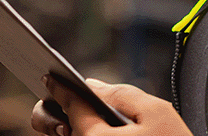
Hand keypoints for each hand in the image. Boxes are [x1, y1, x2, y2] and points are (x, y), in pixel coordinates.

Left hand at [30, 75, 191, 135]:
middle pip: (56, 128)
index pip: (71, 105)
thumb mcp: (156, 113)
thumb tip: (92, 85)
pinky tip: (90, 129)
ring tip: (74, 119)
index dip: (61, 87)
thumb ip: (122, 94)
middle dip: (54, 112)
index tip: (50, 77)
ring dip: (70, 128)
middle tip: (59, 102)